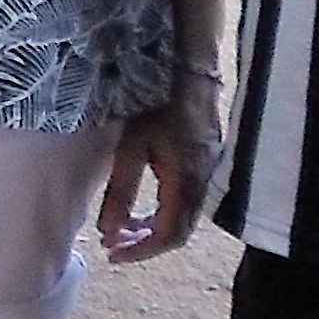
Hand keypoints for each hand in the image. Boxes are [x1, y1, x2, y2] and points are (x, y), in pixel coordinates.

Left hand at [93, 89, 221, 263]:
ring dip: (153, 229)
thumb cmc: (154, 100)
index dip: (141, 251)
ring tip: (121, 230)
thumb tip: (109, 231)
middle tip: (113, 246)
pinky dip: (164, 212)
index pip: (168, 234)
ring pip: (184, 216)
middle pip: (179, 231)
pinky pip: (187, 200)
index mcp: (187, 179)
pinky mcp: (205, 160)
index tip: (113, 255)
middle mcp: (204, 180)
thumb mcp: (130, 146)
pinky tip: (142, 209)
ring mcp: (208, 170)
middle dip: (145, 244)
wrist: (185, 64)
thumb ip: (121, 191)